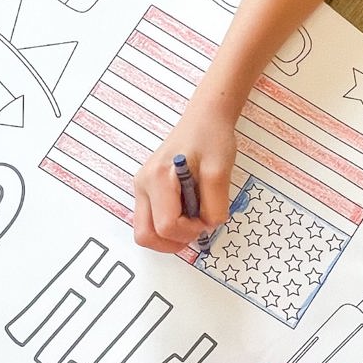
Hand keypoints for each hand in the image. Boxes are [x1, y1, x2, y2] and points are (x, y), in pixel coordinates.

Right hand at [132, 107, 237, 252]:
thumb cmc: (211, 139)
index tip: (206, 218)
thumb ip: (215, 206)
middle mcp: (143, 185)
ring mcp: (141, 189)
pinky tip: (185, 212)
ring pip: (146, 232)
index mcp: (158, 178)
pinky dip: (169, 227)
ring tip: (191, 220)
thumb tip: (207, 227)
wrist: (204, 121)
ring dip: (170, 236)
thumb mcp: (221, 172)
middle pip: (146, 236)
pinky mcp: (146, 192)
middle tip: (195, 228)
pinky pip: (151, 222)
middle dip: (174, 241)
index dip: (190, 230)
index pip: (166, 226)